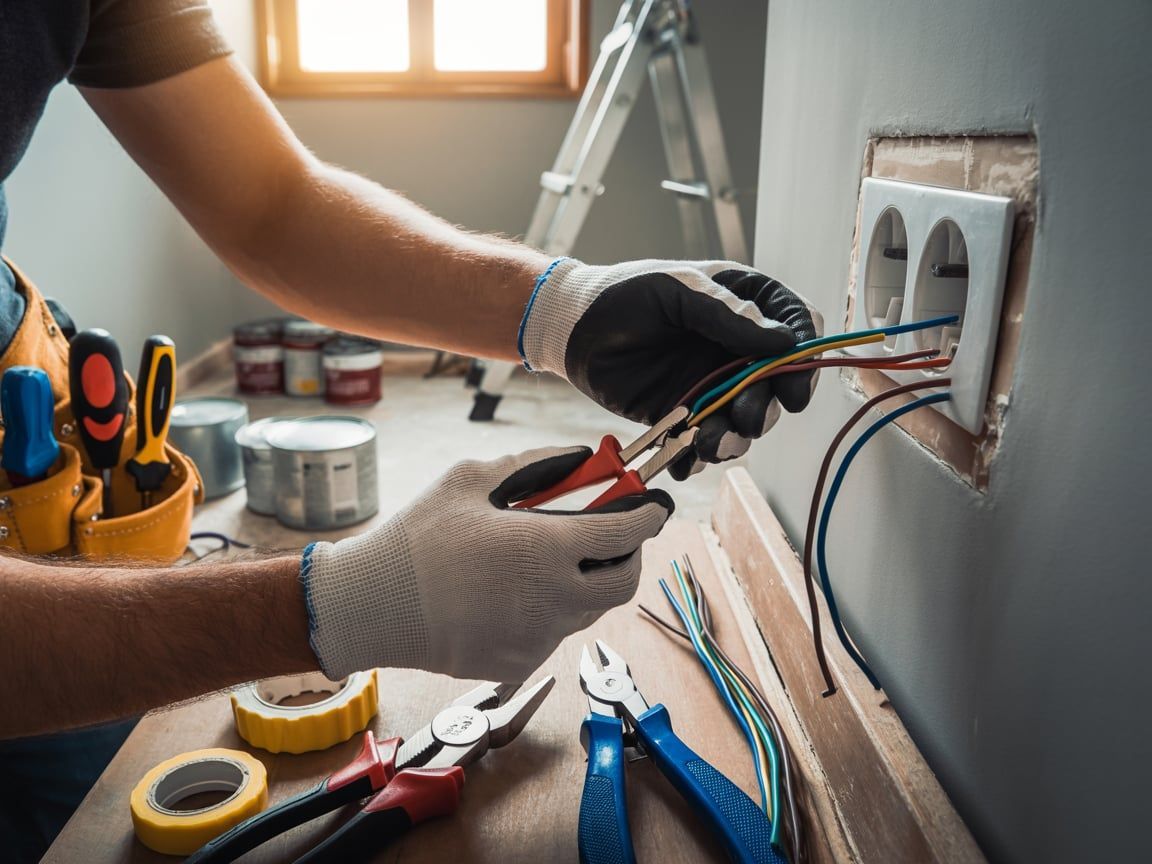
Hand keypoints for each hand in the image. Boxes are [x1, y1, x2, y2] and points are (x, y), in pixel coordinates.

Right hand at [300, 446, 672, 681]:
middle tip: (611, 536)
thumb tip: (581, 457)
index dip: (649, 515)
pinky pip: (555, 632)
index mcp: (546, 548)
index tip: (655, 505)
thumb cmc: (419, 536)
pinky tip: (512, 593)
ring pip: (590, 608)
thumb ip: (536, 466)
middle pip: (625, 580)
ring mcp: (540, 637)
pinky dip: (550, 609)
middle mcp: (555, 599)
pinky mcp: (521, 663)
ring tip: (547, 560)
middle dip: (629, 555)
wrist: (373, 605)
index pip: (626, 533)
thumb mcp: (474, 480)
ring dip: (585, 581)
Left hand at [518, 259, 821, 477]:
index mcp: (744, 306)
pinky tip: (680, 460)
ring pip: (743, 422)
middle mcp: (736, 349)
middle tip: (746, 418)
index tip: (794, 388)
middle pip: (776, 385)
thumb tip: (785, 342)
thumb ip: (729, 316)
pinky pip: (702, 443)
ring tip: (707, 444)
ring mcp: (712, 384)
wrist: (573, 329)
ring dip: (733, 439)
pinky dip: (694, 457)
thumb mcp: (680, 291)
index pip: (797, 328)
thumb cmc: (625, 294)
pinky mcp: (684, 414)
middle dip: (766, 408)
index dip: (804, 359)